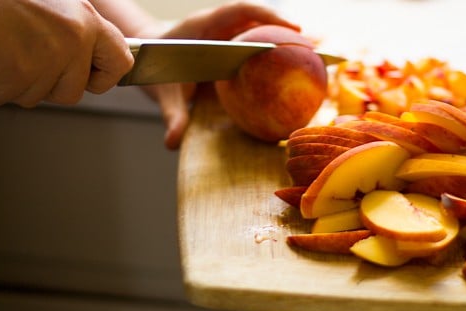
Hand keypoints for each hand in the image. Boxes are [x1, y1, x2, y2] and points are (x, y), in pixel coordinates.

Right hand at [0, 0, 133, 107]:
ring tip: (6, 50)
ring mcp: (48, 59)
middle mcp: (74, 40)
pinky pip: (8, 95)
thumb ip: (74, 31)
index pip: (120, 63)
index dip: (103, 77)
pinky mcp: (19, 73)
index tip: (92, 77)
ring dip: (18, 83)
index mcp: (86, 21)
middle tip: (27, 58)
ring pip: (37, 96)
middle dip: (49, 85)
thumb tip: (85, 56)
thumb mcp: (55, 4)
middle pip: (72, 92)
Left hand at [137, 2, 299, 149]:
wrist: (149, 55)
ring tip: (315, 56)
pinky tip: (295, 66)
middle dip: (289, 29)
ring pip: (262, 29)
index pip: (241, 11)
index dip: (269, 15)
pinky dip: (277, 51)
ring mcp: (226, 32)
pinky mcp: (230, 43)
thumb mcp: (164, 92)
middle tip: (316, 47)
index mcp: (204, 26)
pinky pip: (257, 42)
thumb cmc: (158, 69)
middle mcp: (219, 25)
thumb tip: (173, 142)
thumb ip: (171, 114)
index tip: (293, 28)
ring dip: (287, 39)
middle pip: (260, 18)